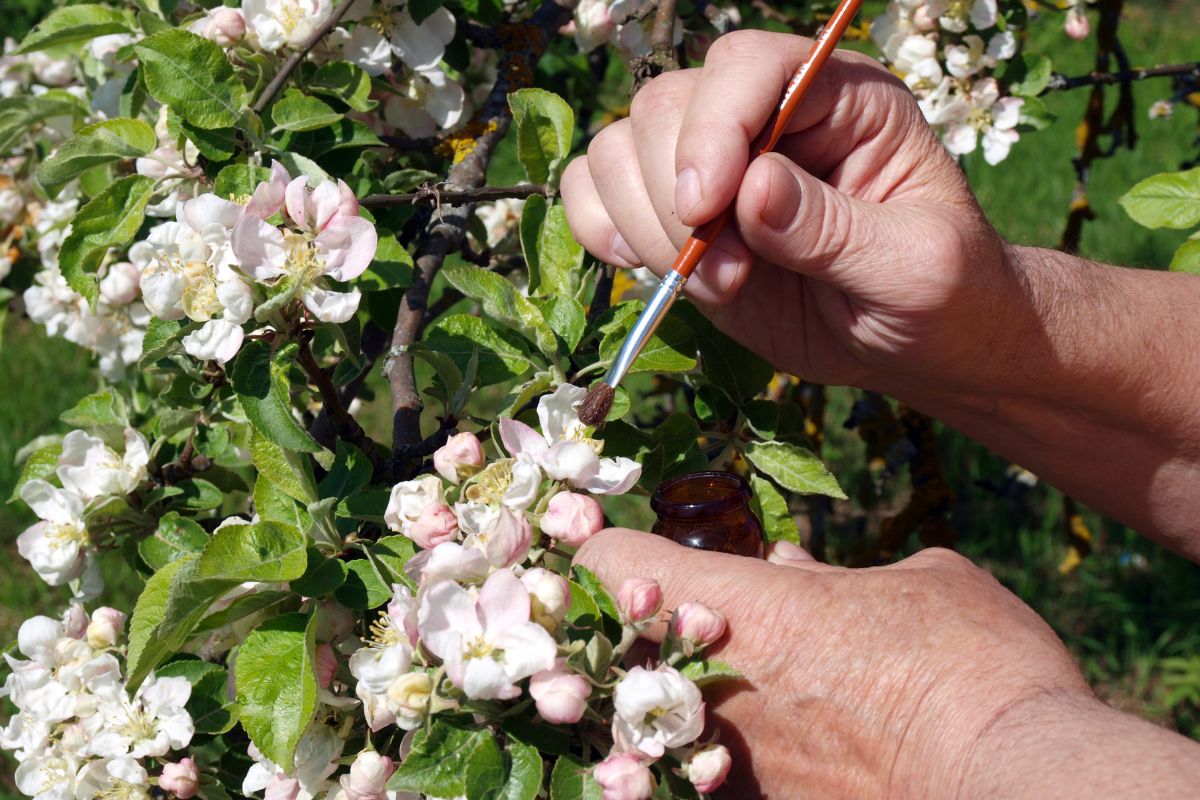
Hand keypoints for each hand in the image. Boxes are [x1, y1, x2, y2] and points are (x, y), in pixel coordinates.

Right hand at [560, 31, 1022, 394]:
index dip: (713, 127)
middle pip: (665, 106)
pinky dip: (603, 231)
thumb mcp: (916, 267)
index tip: (707, 208)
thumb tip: (751, 191)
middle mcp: (766, 117)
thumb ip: (837, 229)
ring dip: (646, 226)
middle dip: (676, 199)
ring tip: (715, 285)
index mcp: (839, 97)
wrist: (915, 343)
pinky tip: (650, 271)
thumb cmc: (940, 295)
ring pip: (619, 149)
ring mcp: (712, 167)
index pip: (747, 66)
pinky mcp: (675, 218)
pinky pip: (596, 194)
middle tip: (729, 275)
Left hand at [575, 529, 1092, 797]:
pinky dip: (713, 757)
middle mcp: (712, 690)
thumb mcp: (921, 585)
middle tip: (665, 619)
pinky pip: (705, 780)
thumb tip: (788, 564)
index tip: (611, 540)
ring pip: (647, 725)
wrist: (1020, 787)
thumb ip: (836, 574)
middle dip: (625, 632)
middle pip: (612, 651)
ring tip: (725, 688)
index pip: (612, 562)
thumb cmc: (975, 666)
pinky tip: (764, 745)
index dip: (604, 545)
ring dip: (665, 699)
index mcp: (741, 608)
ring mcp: (731, 764)